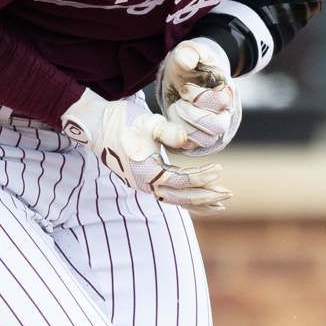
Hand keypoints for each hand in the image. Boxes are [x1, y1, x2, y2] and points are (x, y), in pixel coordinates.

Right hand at [61, 89, 232, 213]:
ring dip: (198, 203)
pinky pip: (169, 195)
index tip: (220, 168)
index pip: (181, 181)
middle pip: (181, 197)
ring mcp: (144, 185)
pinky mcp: (145, 181)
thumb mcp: (147, 122)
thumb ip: (167, 131)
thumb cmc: (123, 121)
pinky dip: (186, 199)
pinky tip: (199, 201)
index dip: (202, 177)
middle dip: (206, 197)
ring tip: (220, 205)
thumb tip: (186, 141)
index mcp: (147, 173)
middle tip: (229, 194)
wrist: (97, 125)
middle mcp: (146, 184)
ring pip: (176, 200)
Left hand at [155, 38, 240, 156]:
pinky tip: (172, 120)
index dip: (198, 97)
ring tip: (176, 110)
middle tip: (178, 102)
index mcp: (226, 92)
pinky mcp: (198, 138)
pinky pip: (192, 147)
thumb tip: (188, 59)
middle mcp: (224, 113)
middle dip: (191, 114)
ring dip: (184, 126)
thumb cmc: (187, 66)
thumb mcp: (186, 53)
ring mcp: (212, 129)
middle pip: (217, 127)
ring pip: (206, 140)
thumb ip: (189, 53)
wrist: (182, 78)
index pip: (220, 103)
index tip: (184, 88)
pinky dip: (178, 136)